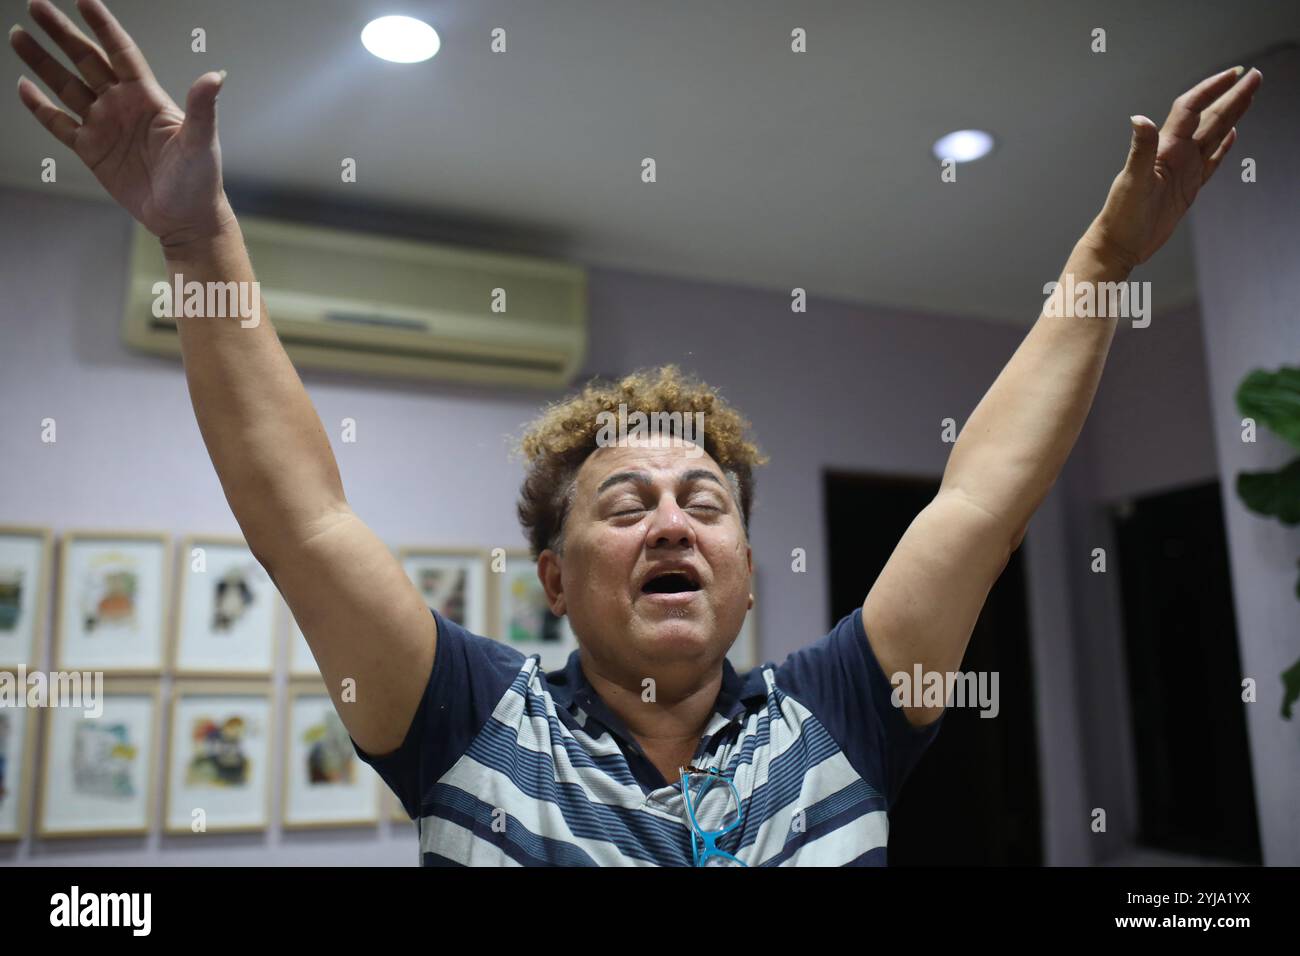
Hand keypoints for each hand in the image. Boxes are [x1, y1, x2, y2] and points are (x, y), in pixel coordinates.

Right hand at [11, 0, 233, 245]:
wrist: (186, 219)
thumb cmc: (201, 180)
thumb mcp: (202, 141)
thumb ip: (202, 107)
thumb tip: (214, 76)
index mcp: (148, 97)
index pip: (121, 52)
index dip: (103, 25)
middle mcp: (123, 105)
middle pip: (86, 60)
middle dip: (61, 33)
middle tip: (36, 5)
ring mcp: (105, 126)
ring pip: (67, 86)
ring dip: (43, 62)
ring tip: (18, 36)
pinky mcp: (92, 151)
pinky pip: (60, 123)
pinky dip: (40, 107)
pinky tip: (23, 86)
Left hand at [1085, 65, 1261, 271]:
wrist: (1120, 244)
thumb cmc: (1122, 216)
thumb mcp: (1133, 181)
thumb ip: (1141, 149)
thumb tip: (1139, 119)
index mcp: (1166, 148)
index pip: (1192, 108)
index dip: (1211, 89)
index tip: (1233, 74)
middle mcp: (1176, 154)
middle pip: (1209, 117)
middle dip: (1231, 95)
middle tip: (1253, 75)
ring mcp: (1184, 169)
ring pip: (1214, 134)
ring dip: (1232, 114)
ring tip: (1248, 94)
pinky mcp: (1188, 187)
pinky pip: (1211, 160)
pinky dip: (1223, 147)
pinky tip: (1232, 135)